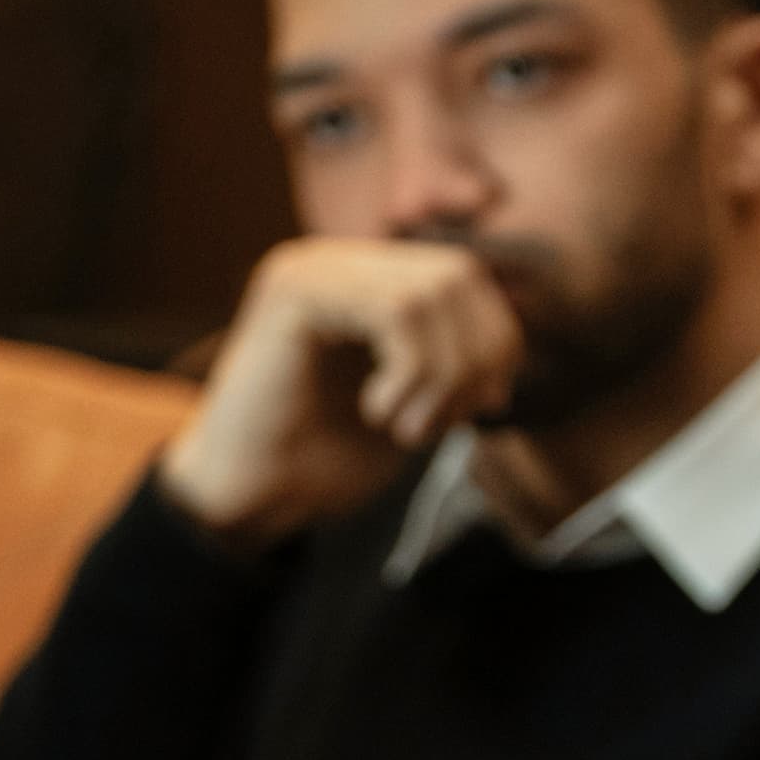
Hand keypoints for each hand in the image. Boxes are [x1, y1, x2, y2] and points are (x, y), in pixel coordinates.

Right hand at [157, 236, 520, 546]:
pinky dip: (410, 372)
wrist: (249, 498)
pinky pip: (393, 310)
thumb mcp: (415, 405)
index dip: (495, 343)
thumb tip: (510, 354)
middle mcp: (341, 262)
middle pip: (458, 275)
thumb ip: (454, 369)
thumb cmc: (325, 458)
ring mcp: (314, 268)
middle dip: (474, 359)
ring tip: (408, 428)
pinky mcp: (294, 291)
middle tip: (443, 423)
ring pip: (430, 292)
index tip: (478, 409)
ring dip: (441, 375)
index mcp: (369, 281)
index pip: (467, 279)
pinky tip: (379, 413)